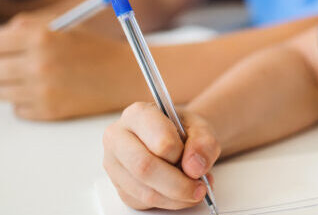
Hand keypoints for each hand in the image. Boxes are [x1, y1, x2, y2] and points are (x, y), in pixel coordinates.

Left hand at [0, 23, 143, 119]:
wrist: (123, 75)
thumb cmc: (92, 48)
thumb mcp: (62, 26)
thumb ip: (27, 26)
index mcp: (40, 36)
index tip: (3, 49)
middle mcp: (37, 63)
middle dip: (0, 67)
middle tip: (15, 66)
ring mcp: (41, 90)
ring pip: (1, 92)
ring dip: (12, 85)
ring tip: (34, 79)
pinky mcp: (47, 112)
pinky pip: (17, 109)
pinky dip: (26, 102)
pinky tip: (46, 92)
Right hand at [103, 102, 219, 209]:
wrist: (177, 139)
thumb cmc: (184, 130)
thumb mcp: (201, 129)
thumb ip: (204, 144)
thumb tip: (195, 168)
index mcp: (137, 114)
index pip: (159, 140)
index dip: (181, 155)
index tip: (194, 160)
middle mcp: (118, 137)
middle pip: (145, 168)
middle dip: (178, 184)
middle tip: (200, 187)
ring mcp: (114, 164)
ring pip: (144, 191)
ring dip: (176, 197)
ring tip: (195, 190)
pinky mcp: (120, 187)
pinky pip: (143, 202)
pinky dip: (169, 203)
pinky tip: (180, 194)